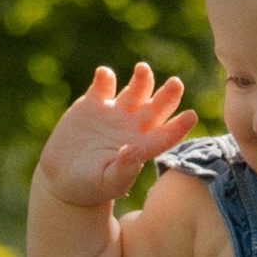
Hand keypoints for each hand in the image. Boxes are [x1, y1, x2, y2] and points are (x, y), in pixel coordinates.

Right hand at [35, 63, 197, 210]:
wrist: (64, 177)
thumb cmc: (91, 186)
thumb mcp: (107, 183)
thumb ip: (123, 170)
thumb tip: (132, 151)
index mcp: (142, 147)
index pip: (166, 135)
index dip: (179, 126)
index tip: (191, 116)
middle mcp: (134, 126)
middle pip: (158, 106)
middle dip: (168, 94)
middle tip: (176, 83)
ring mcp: (115, 112)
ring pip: (136, 90)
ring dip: (142, 79)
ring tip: (143, 69)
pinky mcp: (93, 103)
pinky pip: (103, 85)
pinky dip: (105, 77)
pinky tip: (104, 75)